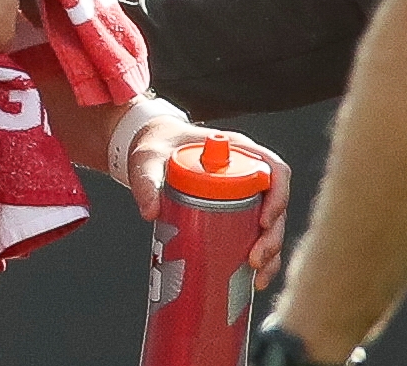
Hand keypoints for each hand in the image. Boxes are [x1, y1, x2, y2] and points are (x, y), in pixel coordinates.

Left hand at [127, 118, 289, 288]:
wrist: (152, 150)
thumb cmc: (156, 147)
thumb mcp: (147, 160)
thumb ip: (146, 181)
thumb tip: (150, 212)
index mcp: (237, 150)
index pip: (273, 169)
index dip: (278, 197)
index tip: (263, 222)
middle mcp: (248, 171)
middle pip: (276, 205)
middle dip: (272, 236)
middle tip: (254, 259)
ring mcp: (246, 193)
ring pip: (271, 225)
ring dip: (271, 253)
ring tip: (256, 275)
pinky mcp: (237, 212)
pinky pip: (257, 235)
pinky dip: (260, 258)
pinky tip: (254, 278)